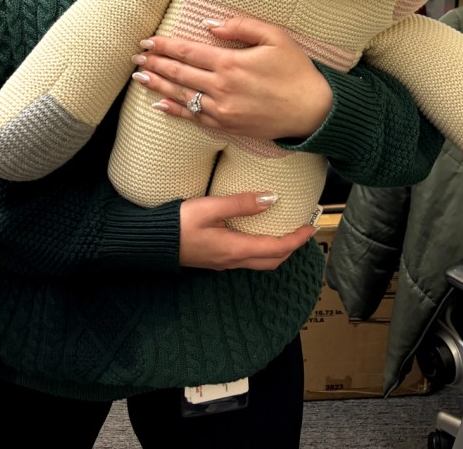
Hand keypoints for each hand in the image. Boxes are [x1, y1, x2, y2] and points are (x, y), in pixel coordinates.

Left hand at [130, 15, 332, 139]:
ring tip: (140, 77)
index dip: (164, 46)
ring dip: (159, 85)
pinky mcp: (228, 126)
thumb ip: (241, 27)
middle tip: (136, 57)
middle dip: (155, 63)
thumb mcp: (275, 37)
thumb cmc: (297, 70)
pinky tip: (160, 104)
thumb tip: (209, 24)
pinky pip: (195, 118)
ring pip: (182, 96)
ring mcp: (223, 110)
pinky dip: (175, 111)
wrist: (313, 111)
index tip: (147, 41)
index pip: (187, 51)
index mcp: (230, 63)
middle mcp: (221, 88)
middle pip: (179, 73)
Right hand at [179, 192, 316, 269]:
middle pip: (272, 261)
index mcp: (236, 249)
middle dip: (291, 247)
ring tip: (284, 231)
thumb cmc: (178, 224)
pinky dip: (261, 249)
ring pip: (260, 262)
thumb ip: (241, 203)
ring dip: (277, 250)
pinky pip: (247, 259)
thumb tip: (271, 199)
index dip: (297, 239)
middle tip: (302, 230)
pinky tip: (257, 233)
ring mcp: (223, 262)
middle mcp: (233, 260)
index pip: (277, 248)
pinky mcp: (216, 259)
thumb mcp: (210, 207)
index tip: (310, 227)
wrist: (151, 243)